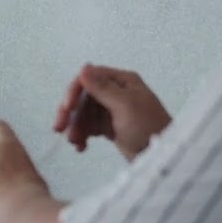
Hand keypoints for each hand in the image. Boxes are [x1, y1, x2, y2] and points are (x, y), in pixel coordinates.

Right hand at [55, 64, 170, 160]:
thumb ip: (102, 87)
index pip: (89, 78)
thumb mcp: (125, 105)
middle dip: (71, 113)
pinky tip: (81, 147)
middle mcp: (116, 92)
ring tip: (75, 143)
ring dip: (76, 126)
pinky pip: (89, 126)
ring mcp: (112, 109)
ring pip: (84, 113)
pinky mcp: (110, 126)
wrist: (162, 156)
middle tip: (59, 129)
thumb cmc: (148, 127)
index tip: (66, 109)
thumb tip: (83, 66)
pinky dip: (83, 135)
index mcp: (122, 81)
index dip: (74, 92)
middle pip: (83, 97)